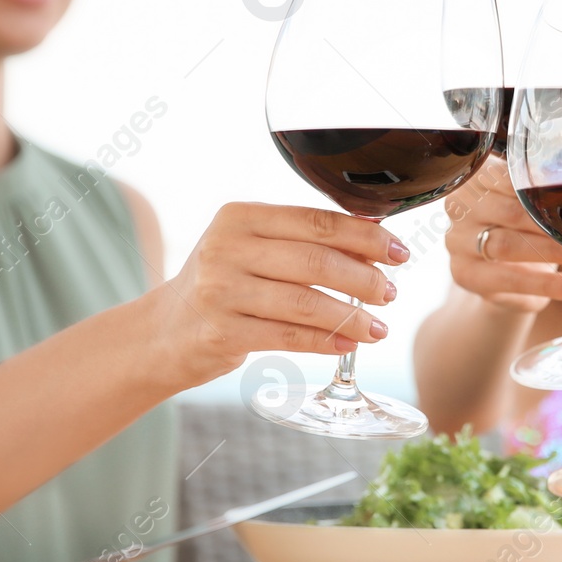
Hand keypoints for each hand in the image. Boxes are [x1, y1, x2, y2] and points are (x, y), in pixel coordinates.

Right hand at [160, 202, 408, 384]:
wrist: (163, 332)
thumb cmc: (222, 285)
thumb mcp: (250, 247)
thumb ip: (301, 239)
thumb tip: (374, 239)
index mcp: (239, 216)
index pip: (315, 221)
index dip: (365, 237)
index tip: (398, 252)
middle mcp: (226, 248)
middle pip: (315, 262)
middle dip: (364, 278)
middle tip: (390, 292)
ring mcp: (221, 292)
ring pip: (306, 303)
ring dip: (351, 317)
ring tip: (378, 326)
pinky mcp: (222, 333)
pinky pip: (289, 337)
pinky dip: (326, 342)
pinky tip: (349, 345)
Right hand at [443, 158, 561, 312]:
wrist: (506, 274)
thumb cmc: (525, 227)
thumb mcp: (538, 205)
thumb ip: (557, 189)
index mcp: (478, 177)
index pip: (510, 177)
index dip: (545, 187)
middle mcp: (461, 206)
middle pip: (511, 213)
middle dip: (555, 224)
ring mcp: (457, 241)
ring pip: (508, 246)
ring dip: (553, 252)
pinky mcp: (465, 274)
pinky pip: (507, 280)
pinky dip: (544, 284)